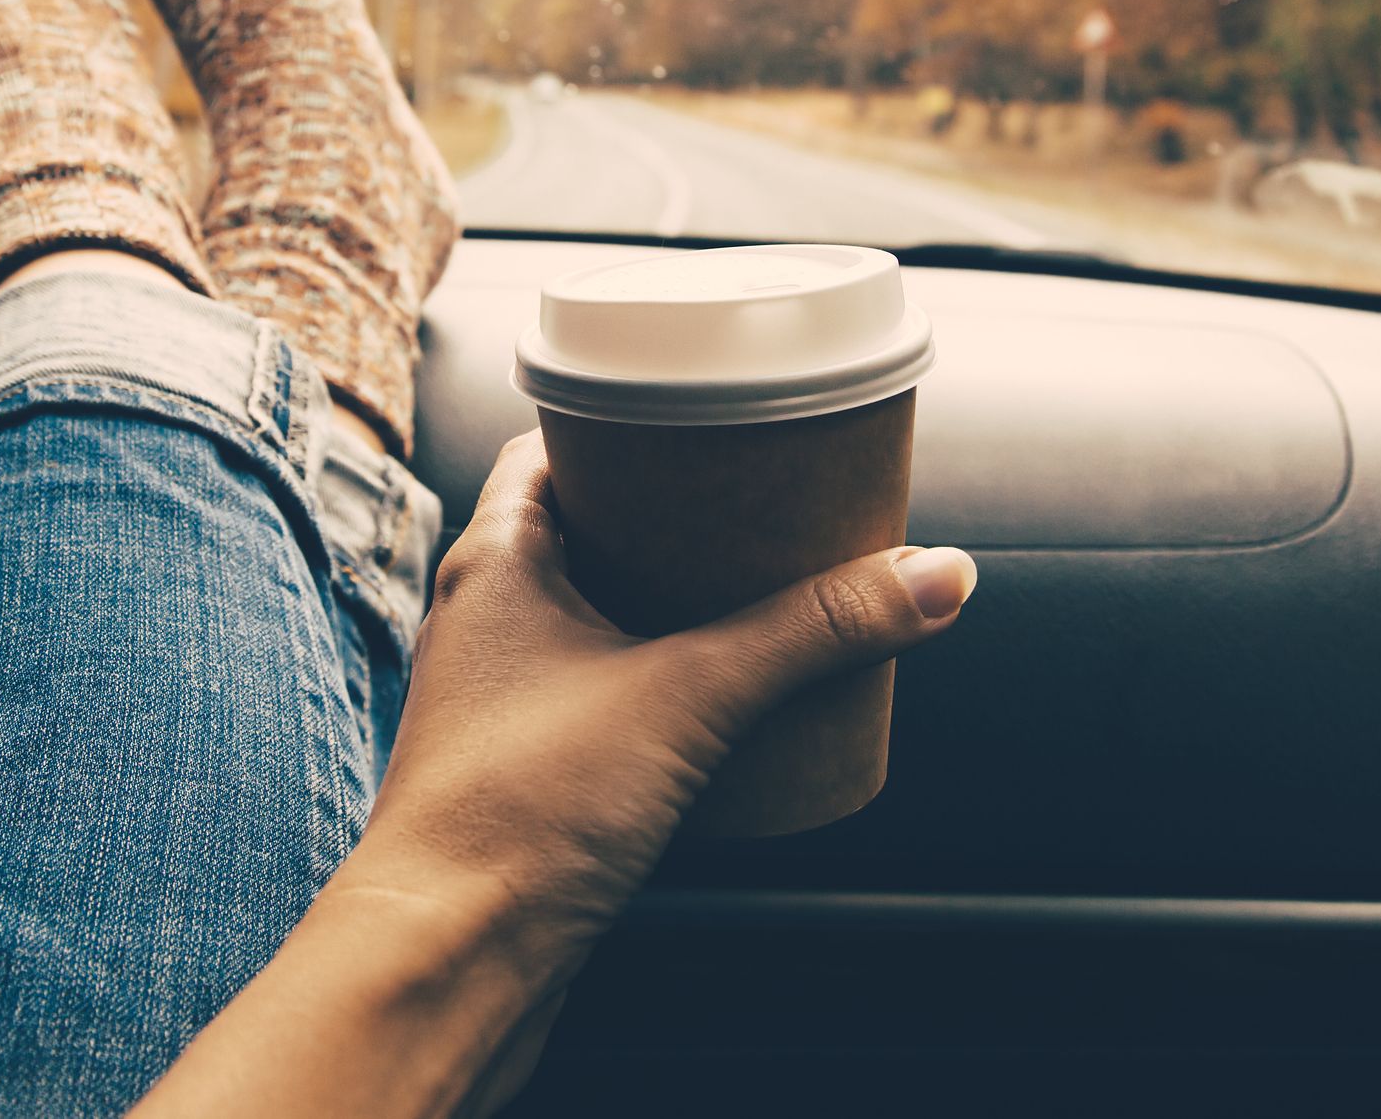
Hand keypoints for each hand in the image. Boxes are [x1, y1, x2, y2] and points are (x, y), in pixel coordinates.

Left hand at [348, 430, 978, 992]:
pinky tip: (723, 701)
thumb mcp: (692, 695)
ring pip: (597, 616)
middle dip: (680, 520)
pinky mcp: (527, 767)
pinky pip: (602, 691)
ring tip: (764, 597)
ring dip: (673, 604)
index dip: (638, 426)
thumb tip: (933, 576)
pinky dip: (661, 678)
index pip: (557, 446)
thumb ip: (814, 633)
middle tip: (767, 510)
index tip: (717, 420)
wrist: (447, 958)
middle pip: (591, 529)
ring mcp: (502, 695)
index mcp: (495, 559)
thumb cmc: (516, 815)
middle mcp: (486, 616)